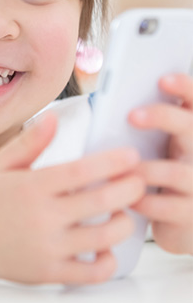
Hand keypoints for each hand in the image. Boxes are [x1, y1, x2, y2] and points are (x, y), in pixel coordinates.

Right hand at [0, 113, 145, 284]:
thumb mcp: (2, 165)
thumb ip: (30, 142)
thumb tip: (54, 117)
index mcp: (30, 188)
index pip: (80, 172)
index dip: (112, 162)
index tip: (131, 157)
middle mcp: (41, 218)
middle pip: (101, 202)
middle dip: (130, 188)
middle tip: (139, 181)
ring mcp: (47, 248)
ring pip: (105, 237)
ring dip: (124, 222)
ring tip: (123, 211)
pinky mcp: (51, 273)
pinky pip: (94, 272)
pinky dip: (109, 260)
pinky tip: (107, 246)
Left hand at [129, 73, 192, 253]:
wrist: (180, 223)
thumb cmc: (160, 177)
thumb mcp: (157, 147)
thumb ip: (147, 128)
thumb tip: (116, 100)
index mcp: (191, 132)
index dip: (184, 88)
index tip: (162, 79)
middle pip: (191, 128)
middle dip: (163, 117)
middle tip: (132, 115)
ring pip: (177, 172)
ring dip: (145, 170)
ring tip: (122, 170)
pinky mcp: (191, 214)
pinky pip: (167, 206)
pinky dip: (144, 201)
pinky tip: (128, 199)